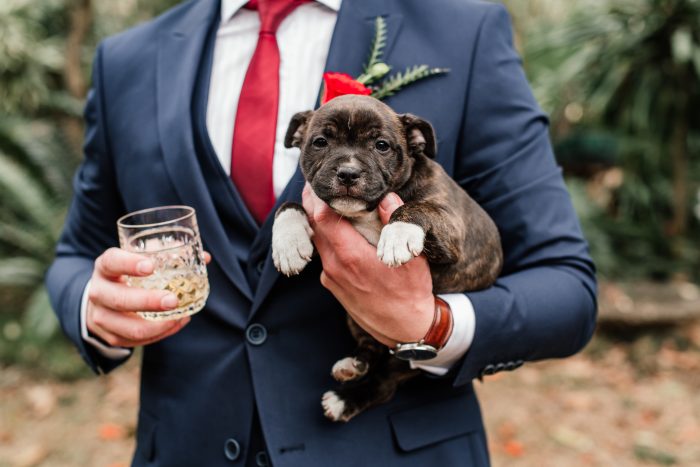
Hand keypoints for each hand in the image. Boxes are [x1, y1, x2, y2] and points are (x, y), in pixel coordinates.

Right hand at [86, 247, 210, 346]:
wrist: (102, 301)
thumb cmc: (128, 275)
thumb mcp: (140, 261)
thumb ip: (169, 256)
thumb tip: (206, 258)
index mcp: (105, 268)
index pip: (112, 262)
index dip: (129, 263)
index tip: (151, 266)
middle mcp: (98, 292)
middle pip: (120, 300)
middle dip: (148, 301)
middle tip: (173, 300)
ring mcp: (101, 317)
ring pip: (130, 327)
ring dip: (158, 325)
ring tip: (180, 316)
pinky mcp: (110, 337)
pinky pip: (137, 341)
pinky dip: (160, 334)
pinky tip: (176, 323)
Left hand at [302, 184, 434, 346]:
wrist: (405, 330)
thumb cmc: (411, 292)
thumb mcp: (411, 255)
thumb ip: (396, 222)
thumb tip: (386, 196)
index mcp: (351, 255)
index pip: (322, 217)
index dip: (317, 195)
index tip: (319, 180)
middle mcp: (334, 267)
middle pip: (314, 226)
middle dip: (314, 204)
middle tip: (319, 185)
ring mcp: (331, 277)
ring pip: (317, 241)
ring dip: (320, 222)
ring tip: (330, 204)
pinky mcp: (333, 285)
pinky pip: (325, 256)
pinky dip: (328, 240)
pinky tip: (342, 233)